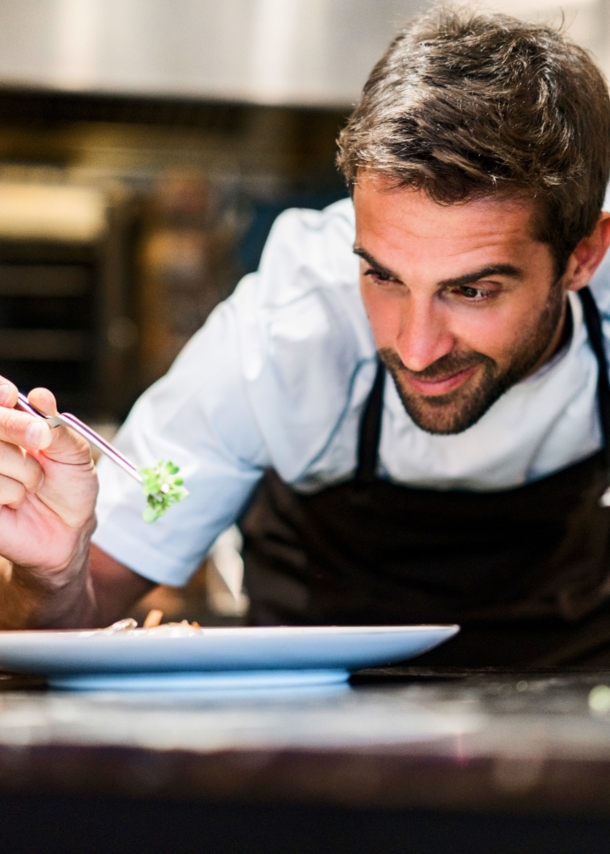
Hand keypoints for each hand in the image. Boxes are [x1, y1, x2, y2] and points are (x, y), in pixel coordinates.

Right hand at [0, 378, 97, 598]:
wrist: (67, 532)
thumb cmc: (70, 487)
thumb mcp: (75, 453)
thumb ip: (57, 426)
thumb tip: (40, 397)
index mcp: (12, 424)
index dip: (0, 392)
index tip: (12, 397)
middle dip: (17, 428)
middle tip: (41, 442)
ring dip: (24, 472)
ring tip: (34, 485)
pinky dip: (12, 493)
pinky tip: (16, 502)